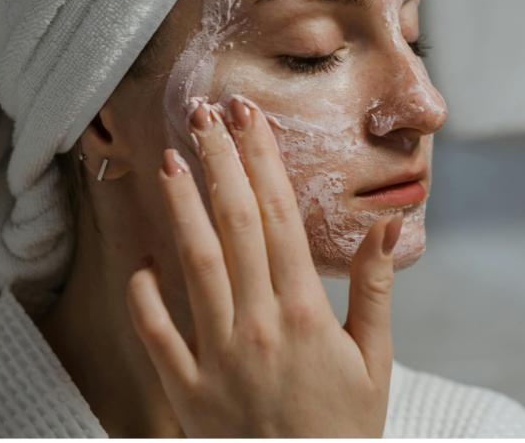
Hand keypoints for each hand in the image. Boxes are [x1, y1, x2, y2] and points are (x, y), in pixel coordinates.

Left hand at [125, 95, 403, 436]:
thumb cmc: (346, 428)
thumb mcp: (375, 360)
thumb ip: (374, 289)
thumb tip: (382, 226)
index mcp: (306, 311)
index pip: (280, 217)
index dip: (262, 161)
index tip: (249, 119)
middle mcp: (258, 324)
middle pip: (236, 225)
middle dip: (220, 163)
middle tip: (204, 114)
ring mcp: (217, 356)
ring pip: (194, 264)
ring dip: (181, 207)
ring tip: (171, 160)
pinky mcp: (187, 389)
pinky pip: (155, 332)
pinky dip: (144, 292)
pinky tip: (142, 257)